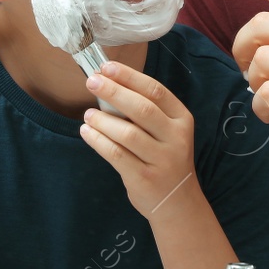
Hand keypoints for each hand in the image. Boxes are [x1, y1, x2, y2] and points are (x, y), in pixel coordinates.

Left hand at [79, 62, 196, 218]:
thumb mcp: (167, 132)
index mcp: (182, 119)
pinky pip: (116, 155)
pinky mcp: (144, 178)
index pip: (156, 91)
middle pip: (142, 109)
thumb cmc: (165, 158)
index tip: (107, 67)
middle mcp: (176, 138)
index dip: (130, 77)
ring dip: (103, 120)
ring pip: (127, 133)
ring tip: (88, 114)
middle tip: (92, 81)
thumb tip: (108, 86)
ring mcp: (162, 159)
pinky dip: (98, 141)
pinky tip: (87, 132)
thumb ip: (145, 112)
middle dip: (114, 92)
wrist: (177, 201)